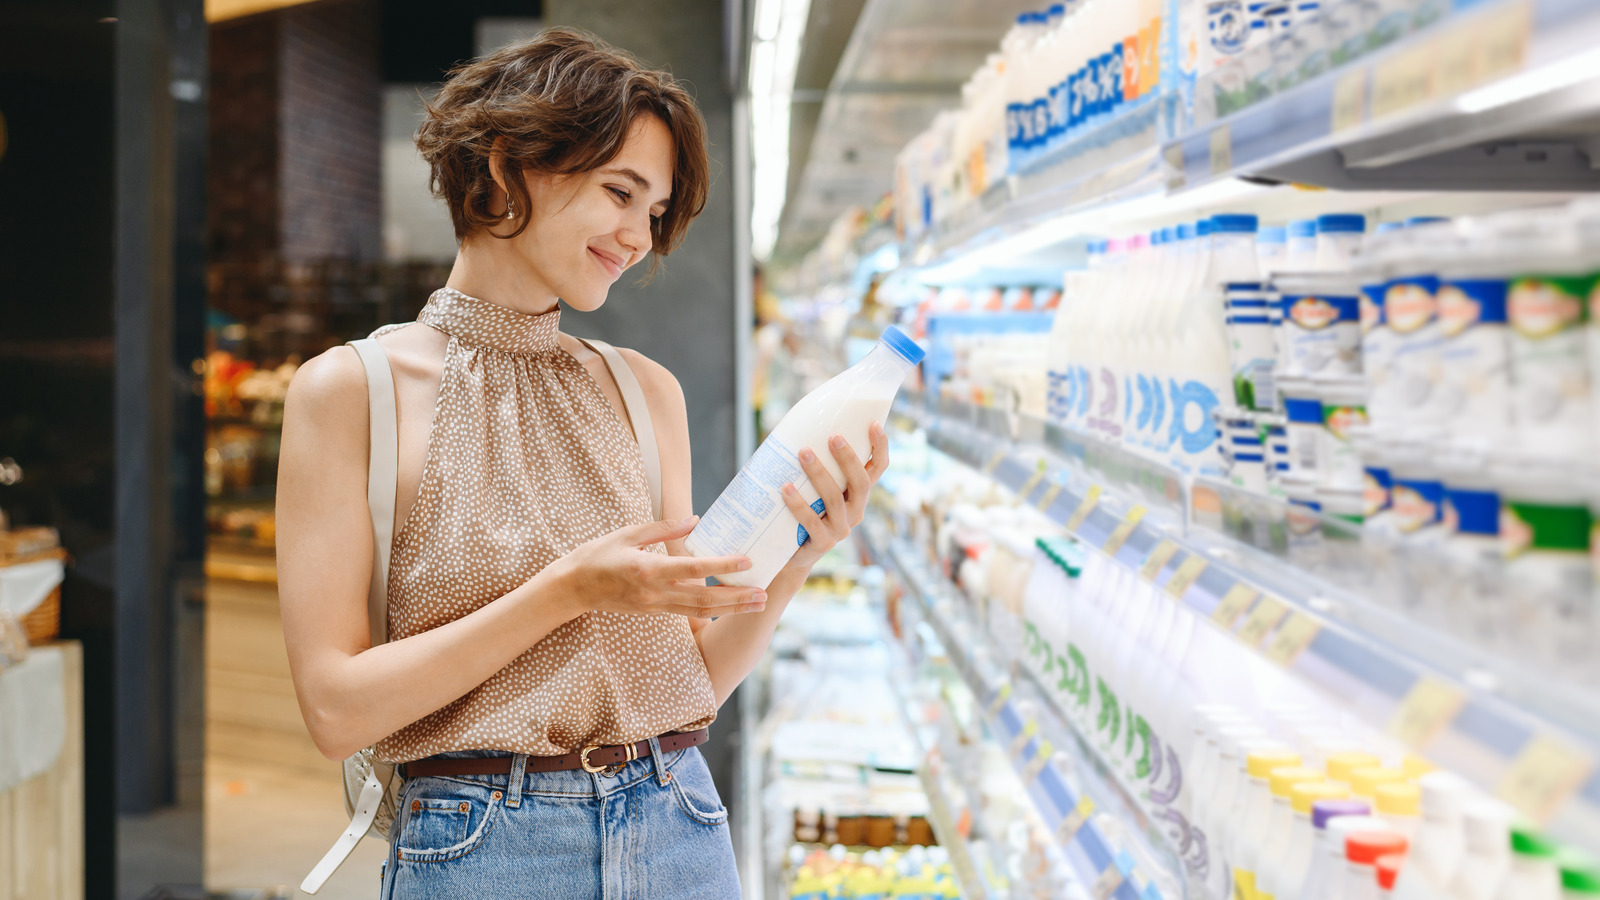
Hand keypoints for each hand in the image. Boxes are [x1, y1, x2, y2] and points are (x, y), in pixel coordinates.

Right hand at [544, 517, 766, 618]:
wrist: (572, 588)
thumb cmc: (597, 555)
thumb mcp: (628, 533)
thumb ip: (663, 528)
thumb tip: (696, 520)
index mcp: (647, 570)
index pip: (692, 569)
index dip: (722, 565)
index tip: (747, 560)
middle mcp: (654, 593)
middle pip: (703, 599)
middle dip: (736, 598)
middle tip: (765, 594)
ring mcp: (654, 606)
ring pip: (700, 611)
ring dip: (731, 609)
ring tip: (757, 604)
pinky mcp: (653, 612)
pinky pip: (687, 613)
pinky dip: (711, 611)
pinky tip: (730, 608)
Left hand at [780, 421, 890, 571]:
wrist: (789, 554)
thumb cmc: (800, 510)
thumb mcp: (813, 487)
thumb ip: (814, 464)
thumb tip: (795, 426)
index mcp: (857, 494)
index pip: (878, 469)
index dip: (880, 448)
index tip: (874, 424)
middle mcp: (855, 511)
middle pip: (861, 483)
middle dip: (849, 458)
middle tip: (832, 436)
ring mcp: (840, 529)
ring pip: (835, 499)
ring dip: (819, 474)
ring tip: (803, 453)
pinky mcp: (822, 543)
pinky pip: (812, 522)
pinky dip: (798, 504)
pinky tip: (786, 489)